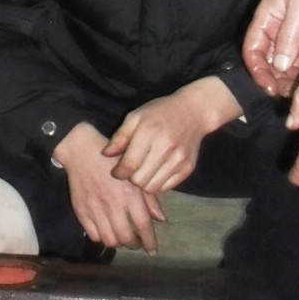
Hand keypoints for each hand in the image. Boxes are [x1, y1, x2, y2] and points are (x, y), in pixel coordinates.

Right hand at [51, 121, 165, 251]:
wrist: (82, 152)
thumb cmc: (112, 161)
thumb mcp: (135, 175)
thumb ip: (148, 198)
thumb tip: (160, 219)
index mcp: (129, 194)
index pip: (143, 225)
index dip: (149, 241)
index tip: (152, 250)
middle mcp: (112, 204)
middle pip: (126, 237)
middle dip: (134, 245)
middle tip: (136, 243)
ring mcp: (95, 209)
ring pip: (110, 240)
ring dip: (119, 244)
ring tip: (122, 239)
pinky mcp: (81, 211)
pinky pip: (94, 235)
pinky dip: (102, 238)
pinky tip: (107, 232)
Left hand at [107, 78, 239, 193]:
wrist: (193, 112)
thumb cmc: (160, 113)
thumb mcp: (136, 117)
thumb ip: (120, 136)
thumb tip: (105, 154)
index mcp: (149, 132)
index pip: (129, 165)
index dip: (118, 172)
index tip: (116, 171)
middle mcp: (166, 147)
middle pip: (139, 180)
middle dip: (130, 178)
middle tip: (131, 169)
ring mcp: (179, 159)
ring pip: (152, 187)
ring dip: (144, 182)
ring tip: (144, 170)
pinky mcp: (188, 168)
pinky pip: (166, 188)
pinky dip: (158, 183)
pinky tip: (157, 170)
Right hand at [243, 0, 298, 94]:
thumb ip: (288, 37)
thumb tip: (278, 66)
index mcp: (268, 16)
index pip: (253, 48)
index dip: (256, 69)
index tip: (266, 84)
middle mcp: (280, 29)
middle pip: (269, 61)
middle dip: (273, 78)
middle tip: (283, 92)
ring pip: (287, 66)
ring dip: (289, 80)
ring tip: (297, 91)